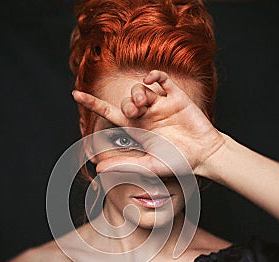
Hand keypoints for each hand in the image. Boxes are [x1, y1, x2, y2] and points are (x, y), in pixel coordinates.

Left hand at [72, 70, 226, 177]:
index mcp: (137, 129)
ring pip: (140, 88)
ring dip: (138, 92)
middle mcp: (146, 115)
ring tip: (145, 104)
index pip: (109, 113)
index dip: (92, 104)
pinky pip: (161, 78)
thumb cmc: (177, 163)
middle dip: (127, 102)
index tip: (75, 95)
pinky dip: (154, 75)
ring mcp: (161, 104)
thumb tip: (97, 169)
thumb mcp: (148, 165)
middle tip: (136, 112)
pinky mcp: (176, 97)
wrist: (203, 155)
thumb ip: (124, 164)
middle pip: (126, 99)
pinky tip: (150, 80)